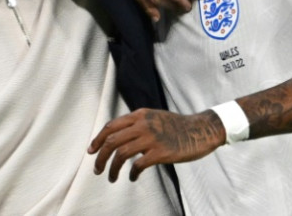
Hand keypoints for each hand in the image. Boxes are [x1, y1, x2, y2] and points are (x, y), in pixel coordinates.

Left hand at [87, 108, 225, 181]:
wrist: (200, 130)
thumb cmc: (176, 126)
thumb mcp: (153, 117)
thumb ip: (136, 124)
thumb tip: (118, 138)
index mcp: (139, 115)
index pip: (110, 126)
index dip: (98, 140)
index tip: (91, 151)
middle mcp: (143, 124)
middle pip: (112, 141)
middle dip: (100, 157)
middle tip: (97, 169)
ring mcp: (151, 138)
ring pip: (121, 154)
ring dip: (112, 168)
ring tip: (112, 178)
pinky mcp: (161, 152)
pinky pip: (138, 165)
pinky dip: (132, 173)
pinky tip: (132, 177)